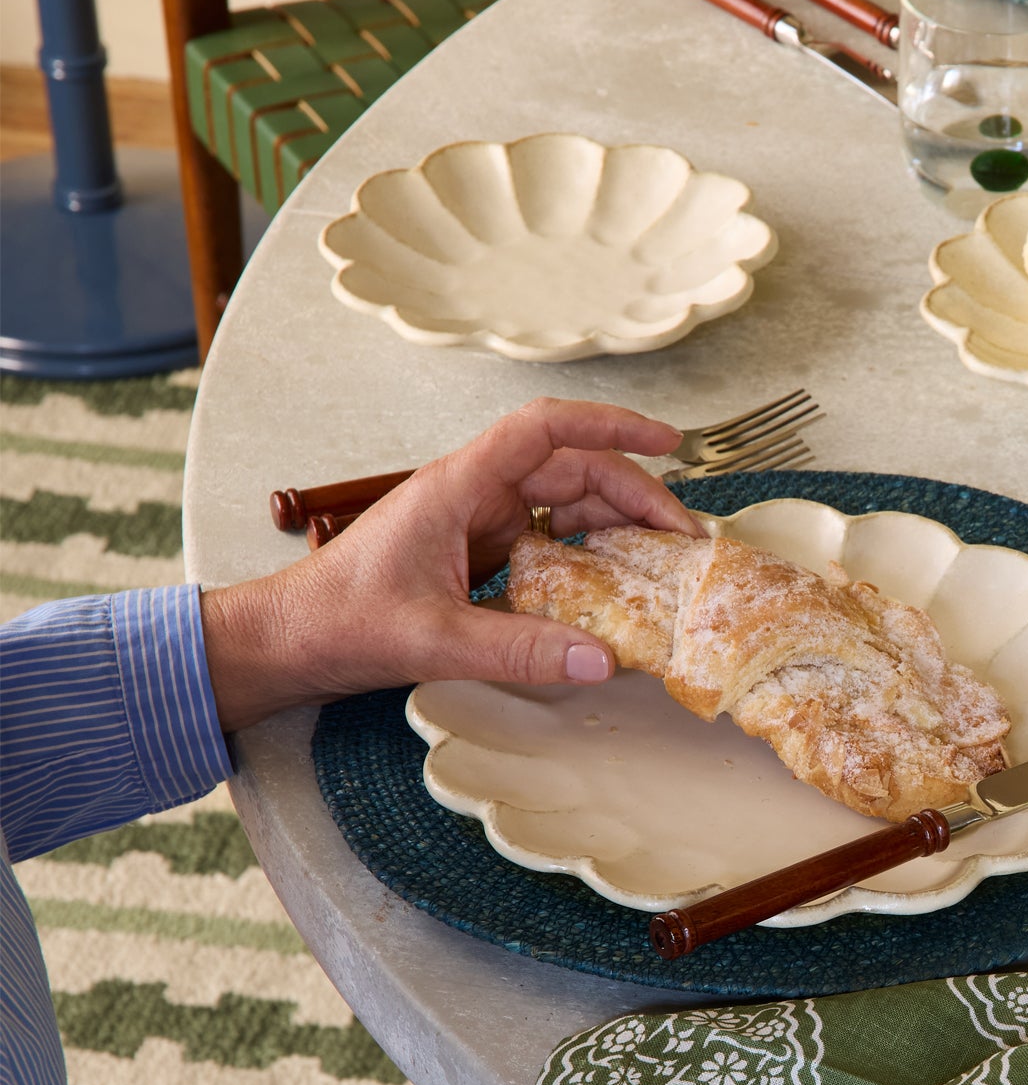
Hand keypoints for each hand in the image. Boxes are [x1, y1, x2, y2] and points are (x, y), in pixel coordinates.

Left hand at [200, 397, 705, 730]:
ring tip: (662, 561)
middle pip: (571, 469)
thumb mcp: (433, 640)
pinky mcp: (474, 553)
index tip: (668, 441)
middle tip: (685, 539)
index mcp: (458, 487)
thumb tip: (602, 659)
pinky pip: (545, 541)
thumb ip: (519, 650)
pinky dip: (585, 556)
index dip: (611, 425)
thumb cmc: (338, 622)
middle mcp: (471, 494)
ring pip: (562, 504)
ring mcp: (474, 522)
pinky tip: (612, 587)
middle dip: (634, 494)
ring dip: (614, 525)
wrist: (286, 641)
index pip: (545, 430)